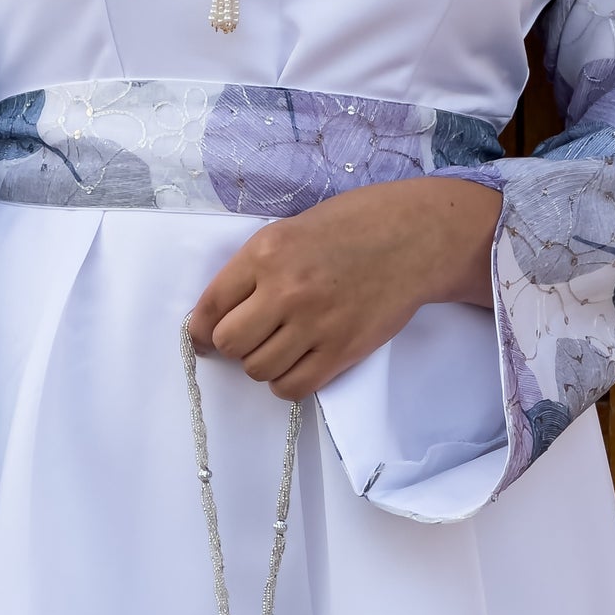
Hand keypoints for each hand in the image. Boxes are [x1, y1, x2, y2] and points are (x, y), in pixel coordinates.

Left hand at [189, 176, 501, 398]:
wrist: (414, 237)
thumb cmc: (351, 227)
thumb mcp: (290, 230)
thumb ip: (252, 269)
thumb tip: (215, 314)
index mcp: (266, 253)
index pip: (210, 307)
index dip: (200, 330)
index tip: (204, 337)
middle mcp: (286, 290)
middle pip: (229, 344)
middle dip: (232, 346)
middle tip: (249, 338)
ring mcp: (316, 324)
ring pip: (258, 370)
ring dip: (262, 363)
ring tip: (280, 346)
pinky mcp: (342, 350)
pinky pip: (293, 387)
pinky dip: (286, 383)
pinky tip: (296, 364)